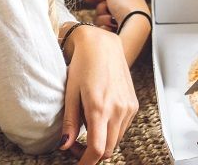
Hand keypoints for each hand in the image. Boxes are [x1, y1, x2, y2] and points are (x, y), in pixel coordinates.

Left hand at [58, 26, 138, 163]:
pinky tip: (100, 119)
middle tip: (75, 147)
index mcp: (99, 108)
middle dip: (91, 155)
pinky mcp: (133, 104)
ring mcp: (128, 108)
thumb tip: (64, 146)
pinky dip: (111, 131)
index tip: (77, 164)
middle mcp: (118, 110)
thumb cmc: (83, 65)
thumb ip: (70, 122)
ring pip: (116, 140)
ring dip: (102, 143)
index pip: (97, 149)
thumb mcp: (71, 93)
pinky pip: (123, 128)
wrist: (103, 44)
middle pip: (108, 149)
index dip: (86, 163)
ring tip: (86, 132)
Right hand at [83, 0, 146, 31]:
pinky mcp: (118, 33)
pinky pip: (104, 29)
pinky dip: (105, 28)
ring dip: (103, 19)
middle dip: (101, 8)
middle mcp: (126, 8)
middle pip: (103, 6)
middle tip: (107, 9)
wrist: (134, 29)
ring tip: (111, 20)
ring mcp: (122, 21)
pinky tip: (112, 28)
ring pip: (102, 18)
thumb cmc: (129, 9)